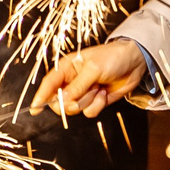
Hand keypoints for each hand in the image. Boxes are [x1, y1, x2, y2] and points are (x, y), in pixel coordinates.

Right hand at [30, 40, 148, 117]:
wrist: (135, 63)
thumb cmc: (112, 58)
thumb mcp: (93, 69)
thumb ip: (77, 86)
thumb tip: (63, 100)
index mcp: (67, 68)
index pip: (49, 84)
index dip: (40, 96)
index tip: (34, 109)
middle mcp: (72, 82)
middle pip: (59, 102)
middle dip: (69, 103)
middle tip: (78, 99)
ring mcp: (84, 92)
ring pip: (75, 109)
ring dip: (88, 101)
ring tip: (98, 88)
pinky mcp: (95, 101)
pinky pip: (89, 112)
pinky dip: (97, 105)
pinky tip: (104, 93)